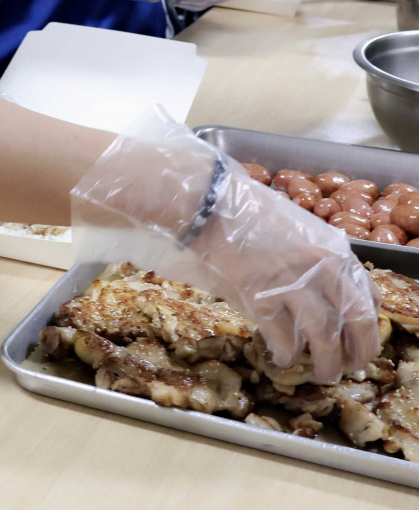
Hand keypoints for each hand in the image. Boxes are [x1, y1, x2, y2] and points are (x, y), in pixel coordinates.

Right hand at [71, 113, 380, 385]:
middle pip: (356, 322)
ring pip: (324, 339)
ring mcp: (292, 284)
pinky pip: (284, 340)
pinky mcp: (261, 299)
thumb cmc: (250, 212)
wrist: (210, 206)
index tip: (360, 337)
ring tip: (321, 373)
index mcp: (333, 249)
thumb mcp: (298, 228)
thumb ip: (319, 257)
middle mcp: (321, 268)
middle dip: (357, 352)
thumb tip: (329, 290)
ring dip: (325, 364)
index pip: (369, 296)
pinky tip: (281, 358)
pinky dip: (285, 355)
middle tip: (348, 366)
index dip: (368, 324)